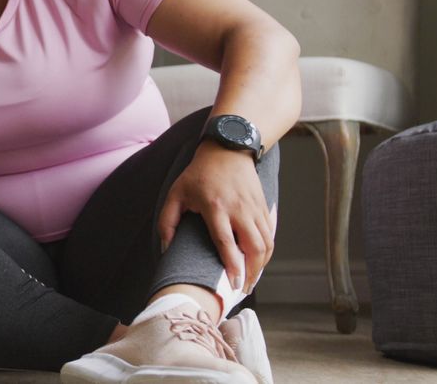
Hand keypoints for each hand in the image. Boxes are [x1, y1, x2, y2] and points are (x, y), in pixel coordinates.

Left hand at [158, 141, 275, 293]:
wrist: (228, 148)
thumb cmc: (199, 173)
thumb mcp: (176, 193)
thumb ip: (166, 221)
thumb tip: (165, 248)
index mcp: (215, 207)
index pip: (227, 242)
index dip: (233, 266)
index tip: (233, 284)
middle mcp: (239, 209)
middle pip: (255, 247)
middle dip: (252, 272)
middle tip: (243, 288)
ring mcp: (254, 208)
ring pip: (267, 243)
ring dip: (261, 265)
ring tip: (251, 279)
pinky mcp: (263, 206)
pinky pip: (270, 233)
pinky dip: (267, 251)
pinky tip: (259, 262)